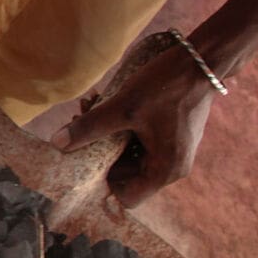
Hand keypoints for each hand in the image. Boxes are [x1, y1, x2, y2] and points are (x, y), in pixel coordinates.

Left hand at [53, 40, 219, 208]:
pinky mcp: (170, 135)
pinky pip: (138, 140)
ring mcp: (172, 150)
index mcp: (165, 170)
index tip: (84, 157)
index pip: (126, 197)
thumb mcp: (124, 107)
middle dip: (99, 151)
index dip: (102, 181)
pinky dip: (121, 126)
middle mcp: (171, 166)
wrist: (201, 60)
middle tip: (80, 122)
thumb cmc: (167, 85)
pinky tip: (104, 102)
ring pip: (128, 154)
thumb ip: (90, 127)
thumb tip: (57, 143)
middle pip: (125, 174)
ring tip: (89, 107)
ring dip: (107, 135)